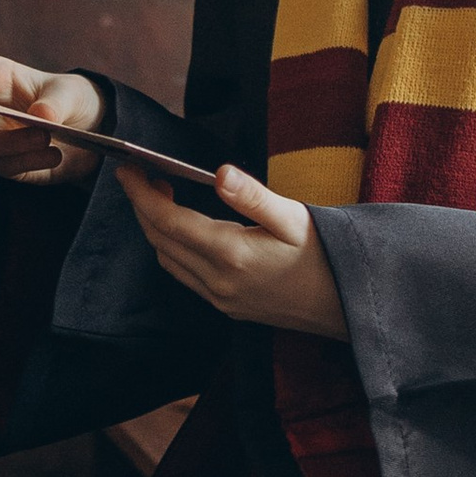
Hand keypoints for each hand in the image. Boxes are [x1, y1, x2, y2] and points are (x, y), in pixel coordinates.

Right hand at [0, 51, 108, 182]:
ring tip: (46, 137)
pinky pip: (3, 166)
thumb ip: (56, 102)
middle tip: (15, 120)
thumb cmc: (73, 99)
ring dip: (13, 144)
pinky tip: (54, 155)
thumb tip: (41, 116)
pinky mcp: (2, 162)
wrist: (92, 135)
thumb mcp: (71, 93)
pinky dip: (29, 161)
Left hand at [121, 161, 344, 334]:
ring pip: (169, 260)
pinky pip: (185, 276)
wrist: (348, 304)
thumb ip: (252, 195)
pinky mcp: (229, 307)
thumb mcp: (294, 217)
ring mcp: (221, 299)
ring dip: (156, 228)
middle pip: (160, 241)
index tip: (127, 169)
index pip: (167, 221)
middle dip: (143, 206)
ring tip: (163, 195)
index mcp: (232, 254)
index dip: (141, 194)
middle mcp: (219, 282)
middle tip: (142, 174)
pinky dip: (172, 248)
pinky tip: (184, 229)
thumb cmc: (326, 255)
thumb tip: (220, 173)